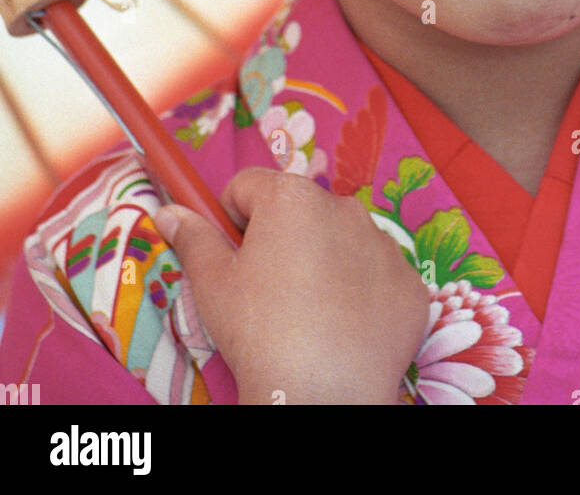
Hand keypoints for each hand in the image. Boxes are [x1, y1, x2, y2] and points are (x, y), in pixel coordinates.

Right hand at [154, 167, 429, 404]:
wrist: (324, 393)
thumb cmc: (260, 332)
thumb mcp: (212, 285)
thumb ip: (193, 239)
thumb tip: (170, 213)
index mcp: (290, 197)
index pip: (249, 187)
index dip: (233, 220)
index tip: (234, 255)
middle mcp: (343, 207)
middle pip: (299, 211)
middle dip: (282, 240)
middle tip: (268, 291)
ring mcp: (383, 244)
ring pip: (341, 241)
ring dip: (324, 263)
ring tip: (307, 315)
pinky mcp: (408, 282)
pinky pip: (377, 275)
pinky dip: (361, 294)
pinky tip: (343, 329)